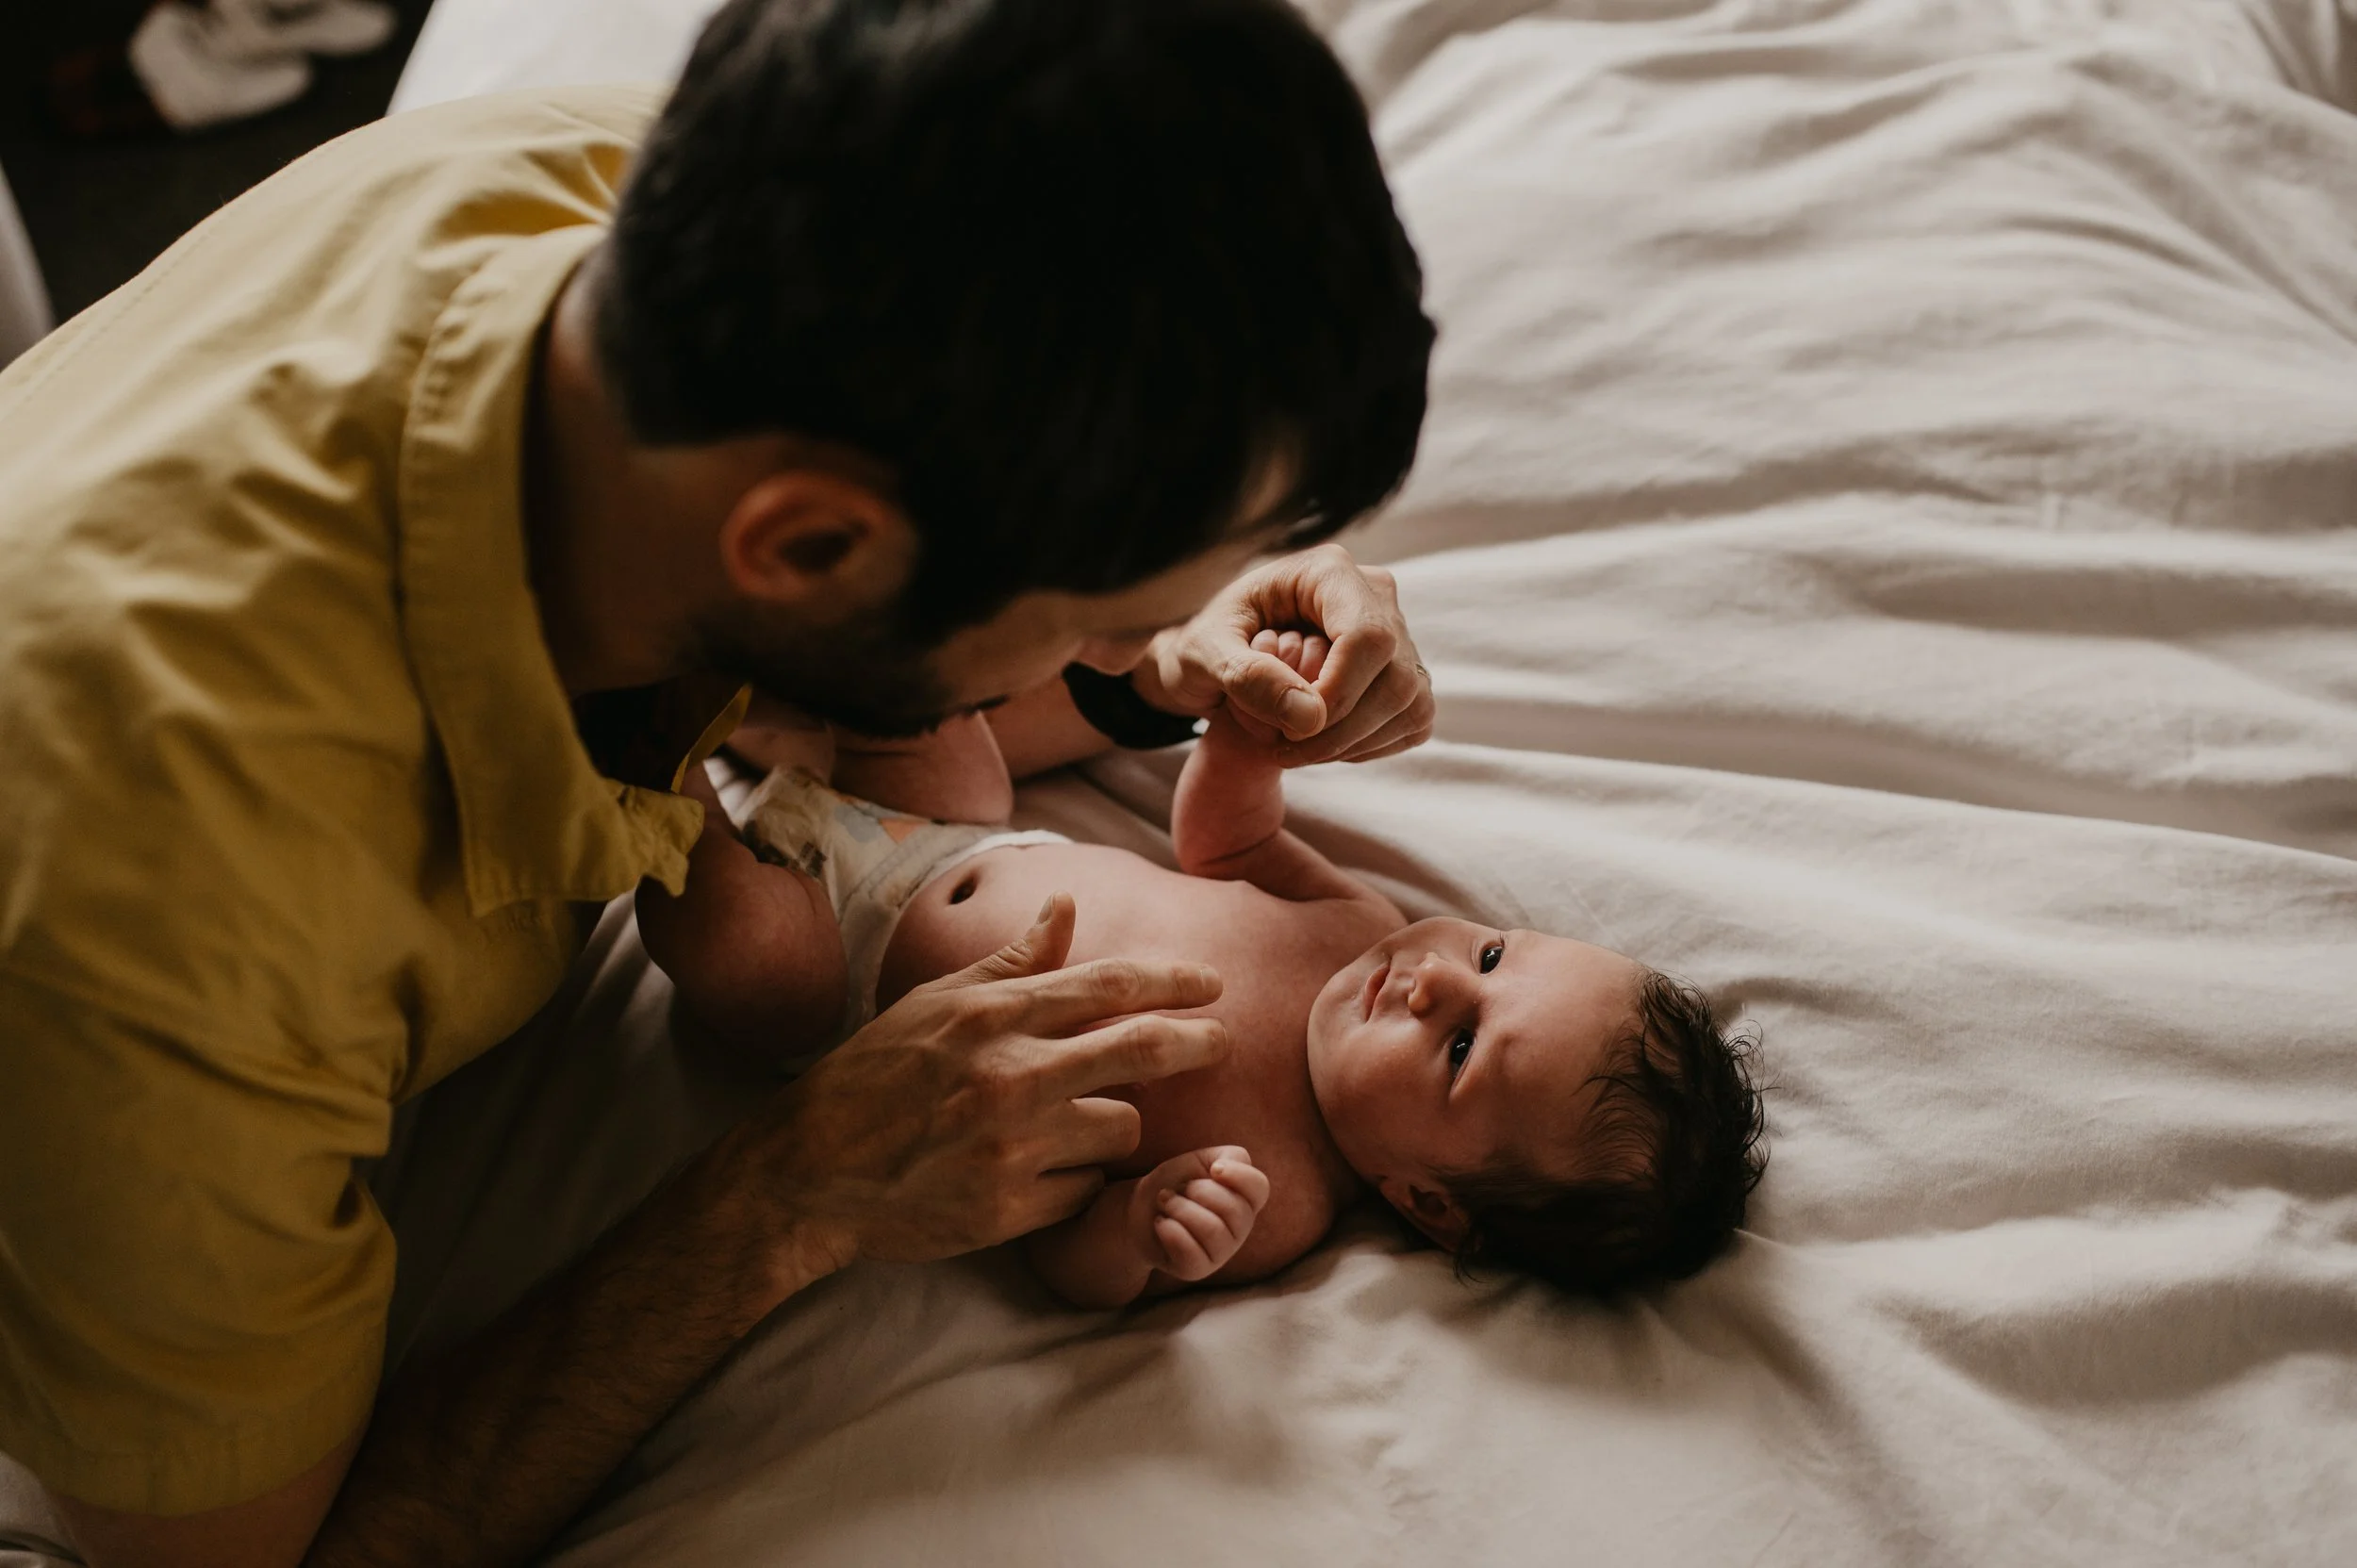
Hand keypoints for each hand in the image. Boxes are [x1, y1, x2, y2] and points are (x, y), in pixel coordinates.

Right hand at [724, 895, 1228, 1281]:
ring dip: (1112, 1123)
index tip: (1212, 982)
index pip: (1108, 986)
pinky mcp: (1010, 1209)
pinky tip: (1039, 1171)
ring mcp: (1013, 1145)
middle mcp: (1011, 1076)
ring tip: (1069, 1124)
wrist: (809, 1173)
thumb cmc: (873, 1077)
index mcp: (992, 1017)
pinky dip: (1076, 1178)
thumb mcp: (935, 1004)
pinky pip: (1085, 1189)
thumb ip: (1011, 961)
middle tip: (1223, 1041)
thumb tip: (1066, 906)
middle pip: (1142, 1052)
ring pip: (1120, 1128)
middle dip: (1199, 1042)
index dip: (1173, 980)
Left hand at [1128, 1146, 1270, 1281]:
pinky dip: (1169, 1230)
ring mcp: (1222, 1252)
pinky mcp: (1198, 1269)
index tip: (1214, 1169)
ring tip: (1165, 1204)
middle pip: (1233, 1209)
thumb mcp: (1202, 1160)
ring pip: (1212, 1229)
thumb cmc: (1176, 1182)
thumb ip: (1228, 1157)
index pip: (1259, 1188)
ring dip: (1179, 1208)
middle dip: (1196, 1190)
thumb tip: (1223, 1170)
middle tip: (1179, 1190)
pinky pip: (1190, 1251)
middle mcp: (1240, 1228)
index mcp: (1245, 1199)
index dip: (1239, 1175)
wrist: (1141, 1208)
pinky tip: (1162, 1223)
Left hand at [1133, 542, 1433, 765]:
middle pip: (1395, 676)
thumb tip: (1309, 716)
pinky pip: (1412, 721)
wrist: (1213, 655)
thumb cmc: (1204, 643)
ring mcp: (1396, 633)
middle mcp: (1373, 595)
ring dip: (1353, 744)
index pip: (1367, 635)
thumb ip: (1246, 676)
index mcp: (1328, 572)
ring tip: (1295, 749)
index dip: (1338, 692)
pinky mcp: (1403, 673)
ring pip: (1410, 703)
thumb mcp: (1203, 653)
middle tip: (1284, 749)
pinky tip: (1324, 744)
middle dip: (1341, 728)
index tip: (1291, 728)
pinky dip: (1368, 747)